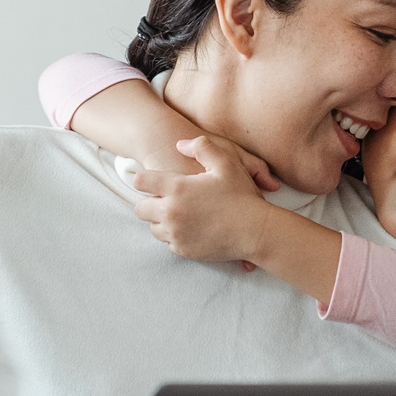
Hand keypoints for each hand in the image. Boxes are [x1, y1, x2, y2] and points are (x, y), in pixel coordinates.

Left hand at [132, 135, 273, 264]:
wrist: (255, 232)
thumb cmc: (242, 195)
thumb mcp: (226, 162)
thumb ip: (201, 147)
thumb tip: (180, 145)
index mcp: (177, 189)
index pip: (141, 182)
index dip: (143, 179)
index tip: (151, 181)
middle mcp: (171, 212)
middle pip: (140, 209)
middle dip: (149, 203)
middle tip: (165, 200)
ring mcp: (176, 234)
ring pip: (153, 228)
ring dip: (162, 221)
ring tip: (181, 214)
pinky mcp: (183, 250)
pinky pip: (169, 243)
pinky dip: (175, 236)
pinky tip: (191, 228)